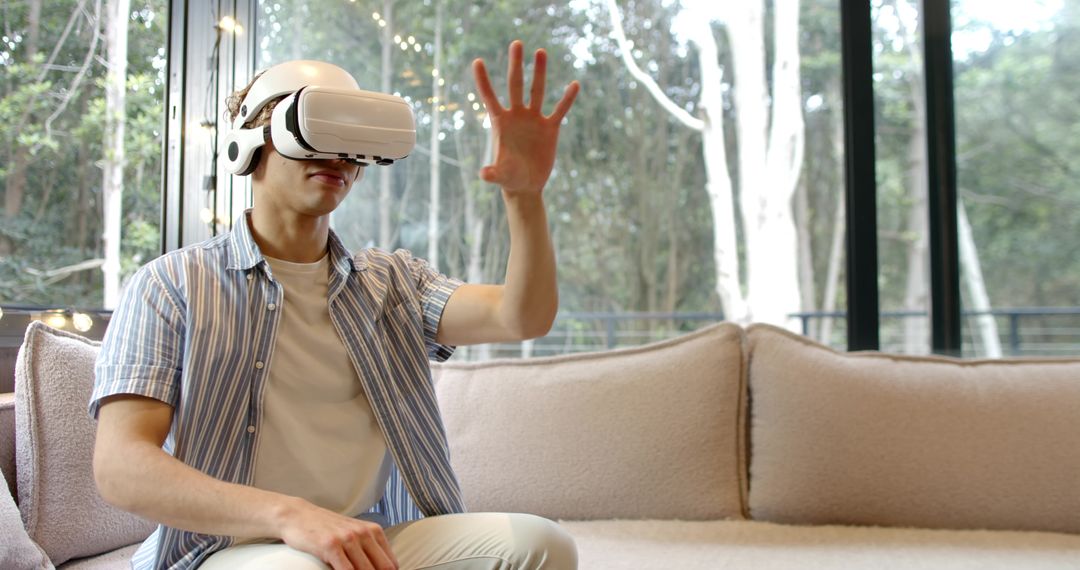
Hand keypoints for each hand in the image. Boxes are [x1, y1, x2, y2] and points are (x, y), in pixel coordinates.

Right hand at [278, 498, 397, 569]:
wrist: (298, 515)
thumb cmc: (326, 528)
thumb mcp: (353, 533)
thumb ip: (368, 550)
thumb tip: (384, 569)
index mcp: (374, 531)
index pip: (391, 564)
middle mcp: (364, 533)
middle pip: (382, 568)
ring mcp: (348, 538)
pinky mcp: (330, 545)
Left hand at [472, 40, 579, 194]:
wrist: (526, 185)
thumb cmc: (509, 178)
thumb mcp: (501, 176)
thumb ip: (492, 173)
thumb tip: (484, 174)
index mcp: (500, 123)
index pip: (489, 97)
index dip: (483, 81)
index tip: (477, 61)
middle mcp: (517, 116)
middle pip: (515, 85)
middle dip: (515, 65)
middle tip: (516, 43)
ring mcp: (534, 120)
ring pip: (537, 91)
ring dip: (539, 72)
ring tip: (541, 51)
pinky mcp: (550, 128)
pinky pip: (560, 110)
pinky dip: (567, 99)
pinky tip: (575, 84)